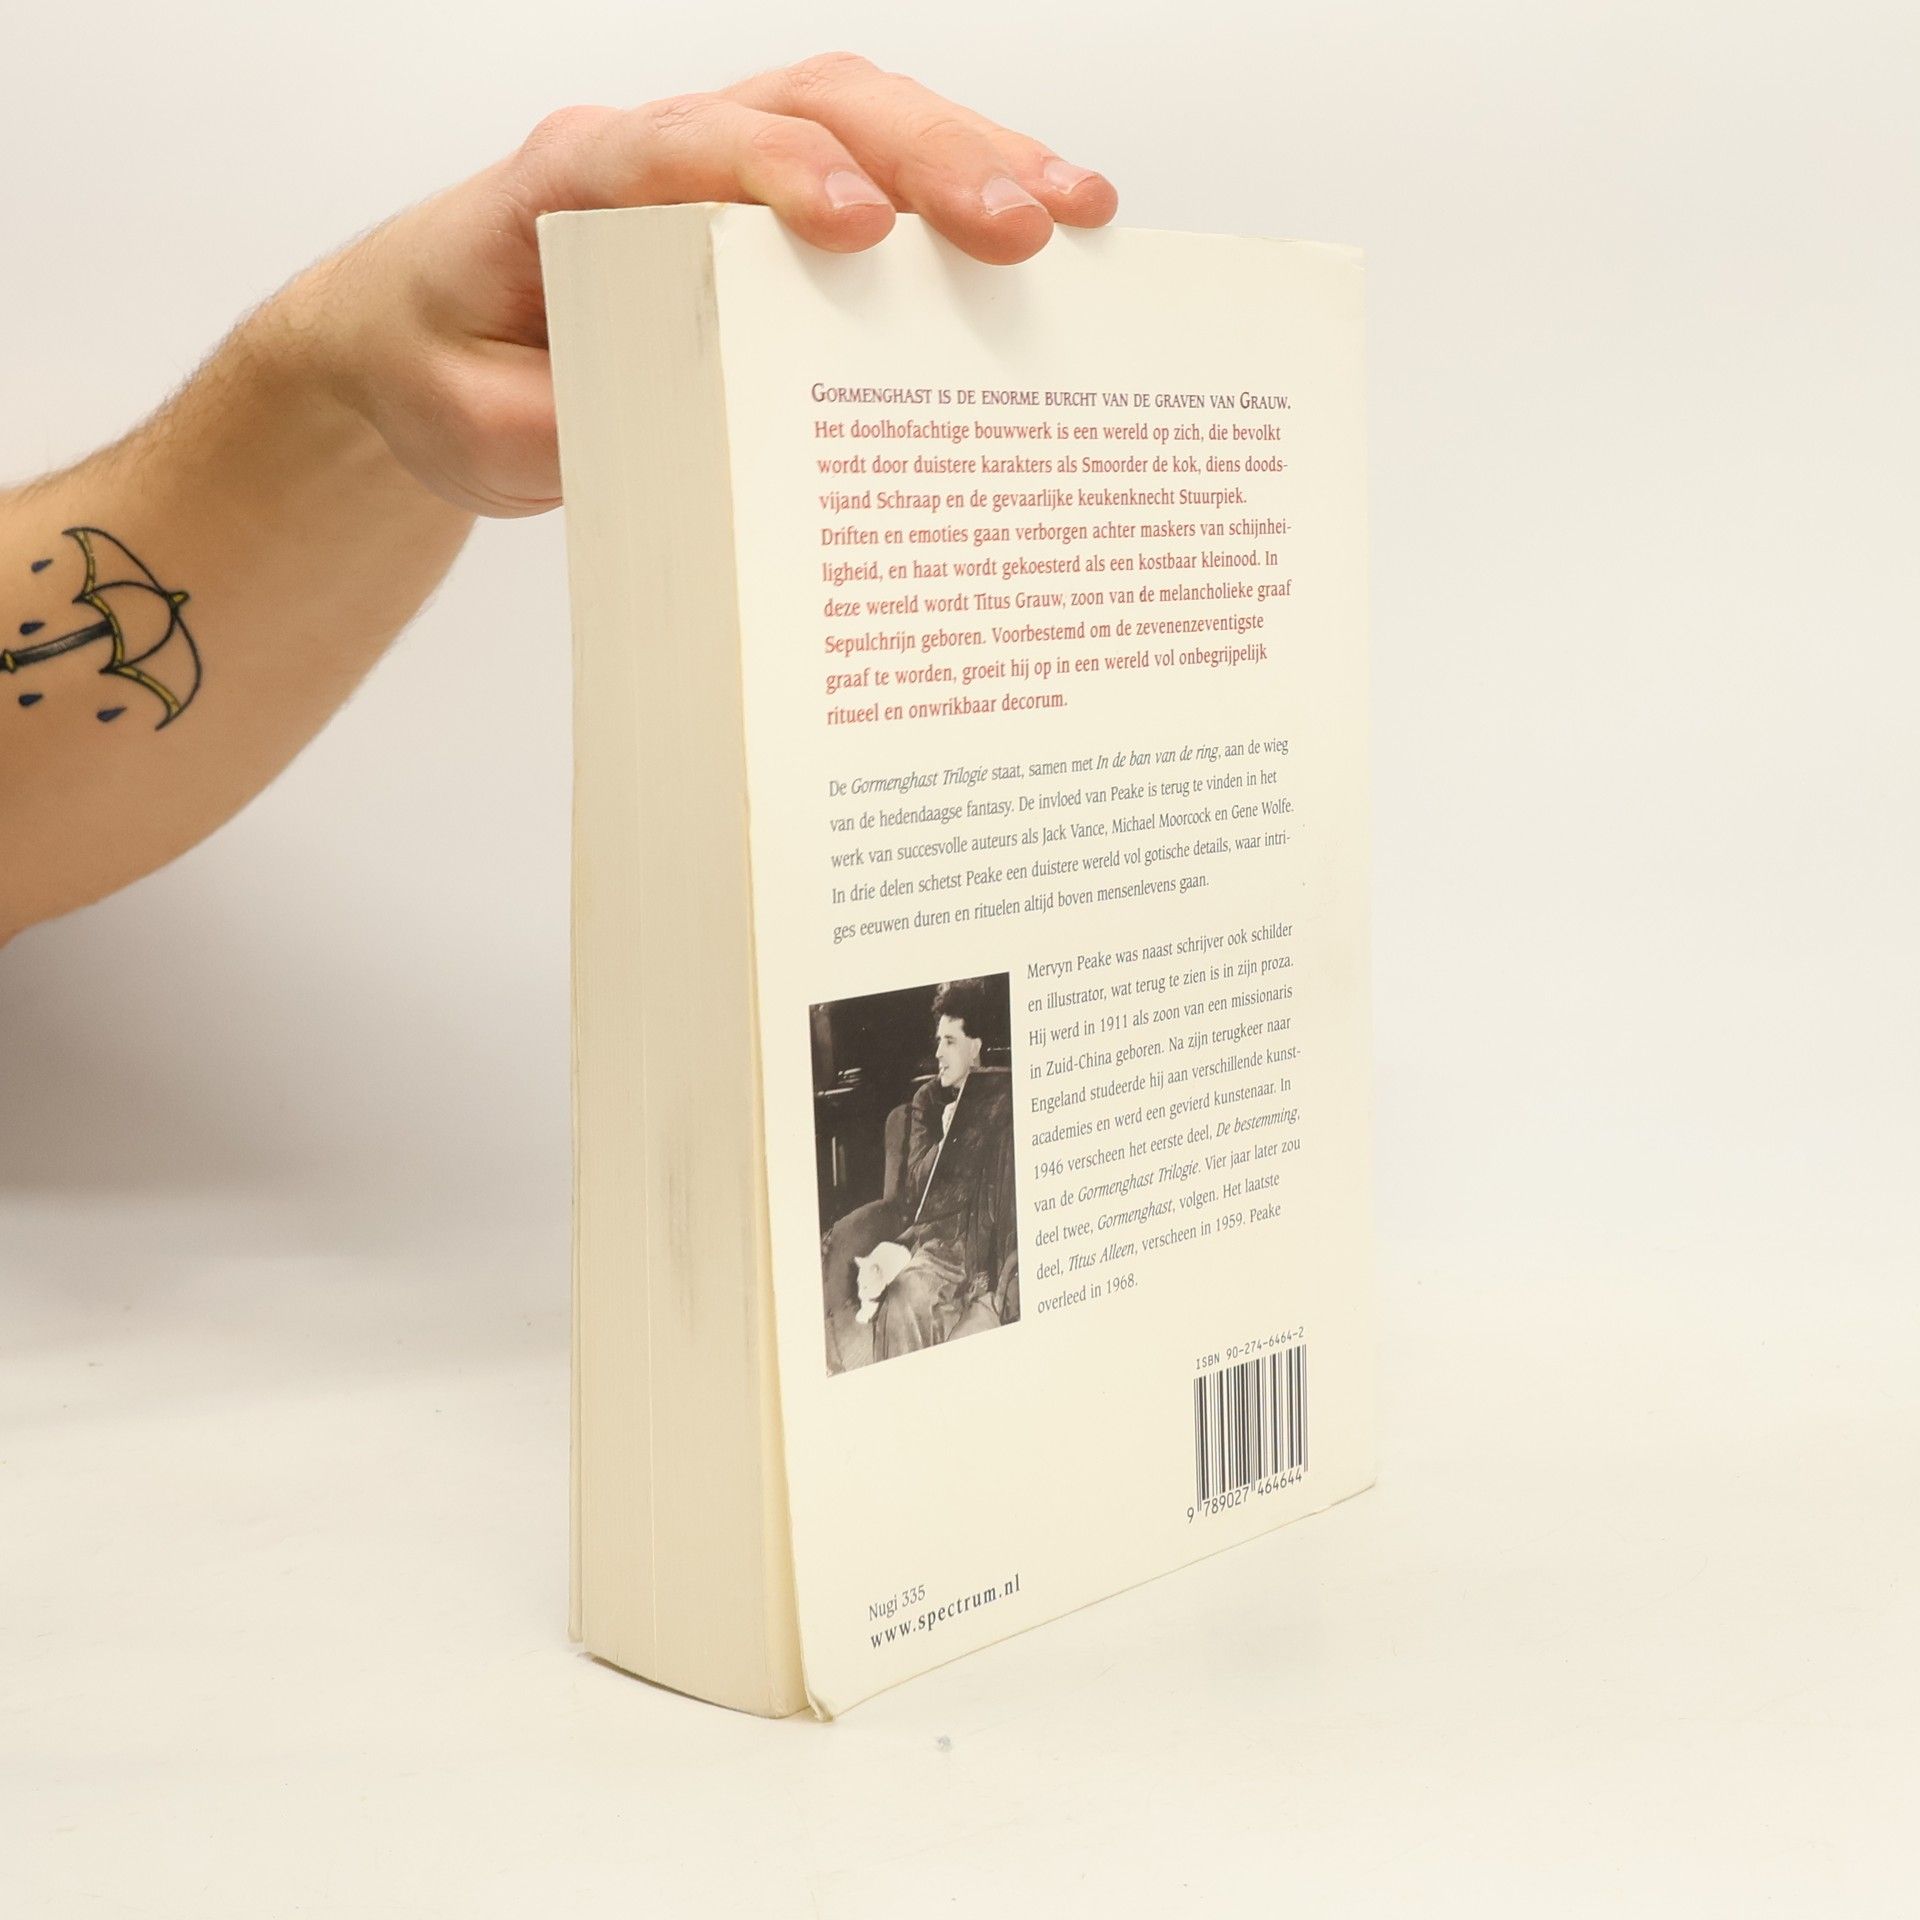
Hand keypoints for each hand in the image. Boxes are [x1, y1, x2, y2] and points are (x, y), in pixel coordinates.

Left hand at [286, 52, 1118, 518]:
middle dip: (926, 157)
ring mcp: (726, 176)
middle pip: (808, 106)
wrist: (425, 351)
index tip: (862, 226)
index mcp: (573, 180)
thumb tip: (666, 439)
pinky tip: (1047, 232)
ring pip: (863, 122)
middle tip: (1025, 227)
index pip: (684, 143)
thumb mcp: (464, 421)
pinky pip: (877, 180)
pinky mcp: (770, 222)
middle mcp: (662, 152)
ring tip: (1077, 215)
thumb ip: (546, 427)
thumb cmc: (446, 368)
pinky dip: (962, 194)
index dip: (777, 169)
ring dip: (975, 158)